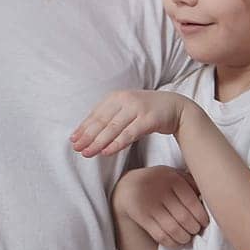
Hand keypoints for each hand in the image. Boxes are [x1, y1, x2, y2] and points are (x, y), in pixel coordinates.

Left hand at [71, 89, 192, 157]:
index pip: (95, 114)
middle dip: (87, 136)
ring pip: (113, 128)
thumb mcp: (126, 109)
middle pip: (102, 121)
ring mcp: (137, 108)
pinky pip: (129, 133)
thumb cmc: (146, 110)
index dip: (83, 128)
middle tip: (77, 148)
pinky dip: (117, 143)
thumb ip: (110, 118)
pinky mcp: (149, 119)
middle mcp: (124, 100)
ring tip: (87, 153)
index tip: (73, 140)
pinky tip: (106, 152)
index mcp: (115, 97)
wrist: (176, 107)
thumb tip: (87, 134)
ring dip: (98, 142)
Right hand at [113, 167, 208, 246]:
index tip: (204, 223)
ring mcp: (149, 204)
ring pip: (173, 229)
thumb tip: (211, 198)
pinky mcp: (141, 217)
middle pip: (184, 218)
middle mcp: (160, 191)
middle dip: (194, 229)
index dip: (202, 217)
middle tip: (196, 231)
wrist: (128, 186)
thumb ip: (191, 183)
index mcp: (172, 179)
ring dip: (184, 237)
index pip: (193, 203)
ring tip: (187, 237)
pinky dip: (171, 242)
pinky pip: (160, 235)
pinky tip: (175, 240)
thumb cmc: (160, 182)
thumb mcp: (174, 175)